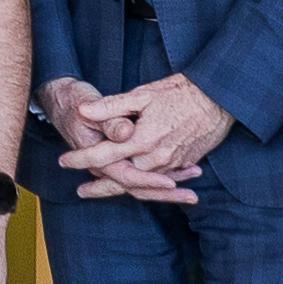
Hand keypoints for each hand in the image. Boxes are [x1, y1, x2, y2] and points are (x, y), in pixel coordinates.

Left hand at [66, 73, 228, 201]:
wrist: (219, 99)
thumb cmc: (179, 92)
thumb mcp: (142, 95)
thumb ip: (110, 107)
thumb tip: (82, 110)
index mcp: (142, 140)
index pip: (104, 155)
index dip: (81, 159)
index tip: (64, 161)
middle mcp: (156, 158)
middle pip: (122, 180)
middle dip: (100, 187)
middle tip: (80, 191)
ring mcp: (171, 164)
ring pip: (141, 184)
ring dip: (122, 189)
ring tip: (102, 191)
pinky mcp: (183, 164)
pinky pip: (160, 181)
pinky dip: (146, 186)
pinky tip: (136, 186)